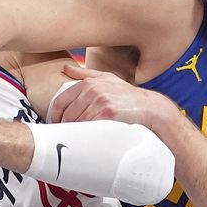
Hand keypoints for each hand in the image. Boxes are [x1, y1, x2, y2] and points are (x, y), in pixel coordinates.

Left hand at [53, 64, 178, 130]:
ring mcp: (100, 102)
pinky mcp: (108, 114)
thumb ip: (85, 73)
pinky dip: (86, 135)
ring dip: (75, 133)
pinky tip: (87, 140)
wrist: (150, 108)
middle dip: (65, 127)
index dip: (56, 116)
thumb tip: (65, 67)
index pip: (60, 102)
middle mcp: (92, 90)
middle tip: (66, 136)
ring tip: (76, 140)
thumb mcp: (107, 78)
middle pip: (67, 114)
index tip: (58, 125)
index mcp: (88, 83)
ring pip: (77, 122)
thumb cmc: (127, 95)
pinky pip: (88, 127)